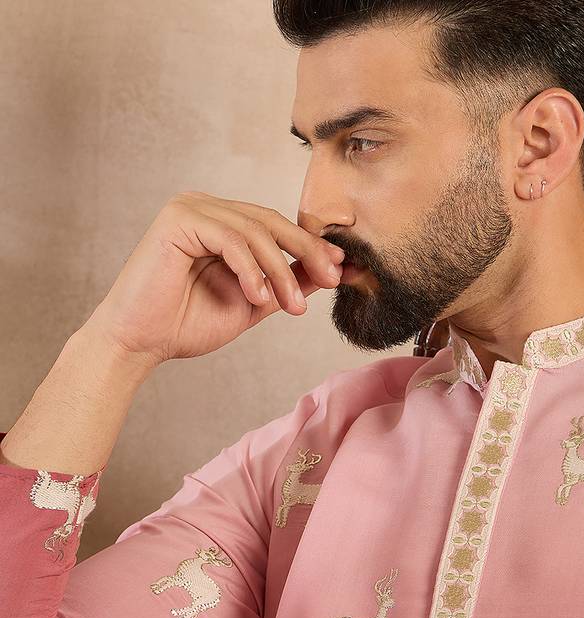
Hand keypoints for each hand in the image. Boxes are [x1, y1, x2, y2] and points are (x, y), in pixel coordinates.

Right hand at [83, 191, 345, 367]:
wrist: (141, 343)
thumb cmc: (188, 324)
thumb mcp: (254, 302)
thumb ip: (288, 282)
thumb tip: (333, 269)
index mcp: (224, 222)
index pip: (278, 227)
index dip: (312, 247)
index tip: (342, 272)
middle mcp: (207, 207)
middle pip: (272, 222)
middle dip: (307, 253)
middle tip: (332, 280)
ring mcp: (191, 208)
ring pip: (255, 231)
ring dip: (280, 271)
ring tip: (290, 307)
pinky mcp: (178, 219)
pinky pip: (230, 238)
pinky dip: (250, 268)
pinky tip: (258, 297)